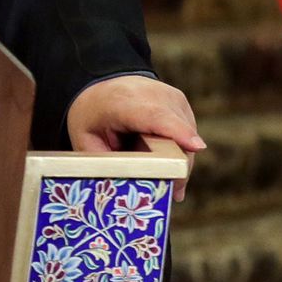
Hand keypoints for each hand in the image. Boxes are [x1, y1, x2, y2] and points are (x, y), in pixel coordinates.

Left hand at [66, 75, 204, 201]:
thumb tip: (126, 191)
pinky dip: (181, 150)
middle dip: (179, 166)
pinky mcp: (180, 102)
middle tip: (174, 193)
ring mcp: (170, 96)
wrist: (99, 88)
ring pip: (187, 135)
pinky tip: (166, 162)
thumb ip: (106, 163)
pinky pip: (188, 132)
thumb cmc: (91, 118)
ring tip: (167, 180)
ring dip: (180, 161)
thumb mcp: (86, 141)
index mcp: (122, 102)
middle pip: (176, 133)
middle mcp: (151, 93)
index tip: (196, 147)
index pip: (154, 116)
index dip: (176, 131)